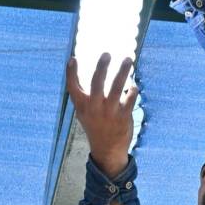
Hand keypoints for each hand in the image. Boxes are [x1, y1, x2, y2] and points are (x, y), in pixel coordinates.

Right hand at [65, 52, 137, 175]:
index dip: (71, 73)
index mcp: (82, 106)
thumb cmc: (95, 126)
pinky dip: (133, 89)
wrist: (107, 150)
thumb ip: (85, 97)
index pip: (72, 87)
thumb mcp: (84, 113)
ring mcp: (109, 112)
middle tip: (106, 54)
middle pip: (96, 84)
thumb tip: (92, 73)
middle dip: (101, 67)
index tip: (73, 58)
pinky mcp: (123, 116)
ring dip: (122, 72)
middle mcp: (94, 108)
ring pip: (117, 87)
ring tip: (128, 59)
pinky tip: (133, 86)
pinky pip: (130, 97)